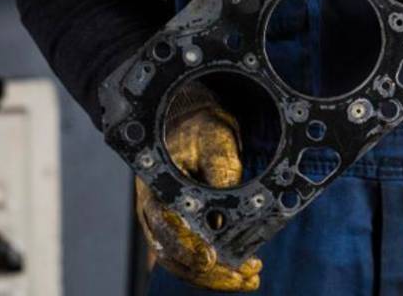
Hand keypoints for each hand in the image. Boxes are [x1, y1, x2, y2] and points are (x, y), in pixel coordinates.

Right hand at [135, 87, 261, 291]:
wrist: (193, 125)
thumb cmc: (203, 132)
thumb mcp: (215, 142)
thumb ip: (220, 174)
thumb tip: (224, 217)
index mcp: (156, 187)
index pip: (166, 226)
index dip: (187, 246)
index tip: (211, 259)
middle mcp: (153, 212)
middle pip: (172, 255)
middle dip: (209, 272)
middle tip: (243, 275)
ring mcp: (163, 225)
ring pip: (182, 263)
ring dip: (215, 277)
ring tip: (249, 278)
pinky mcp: (179, 231)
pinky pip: (191, 258)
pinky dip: (214, 271)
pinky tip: (240, 274)